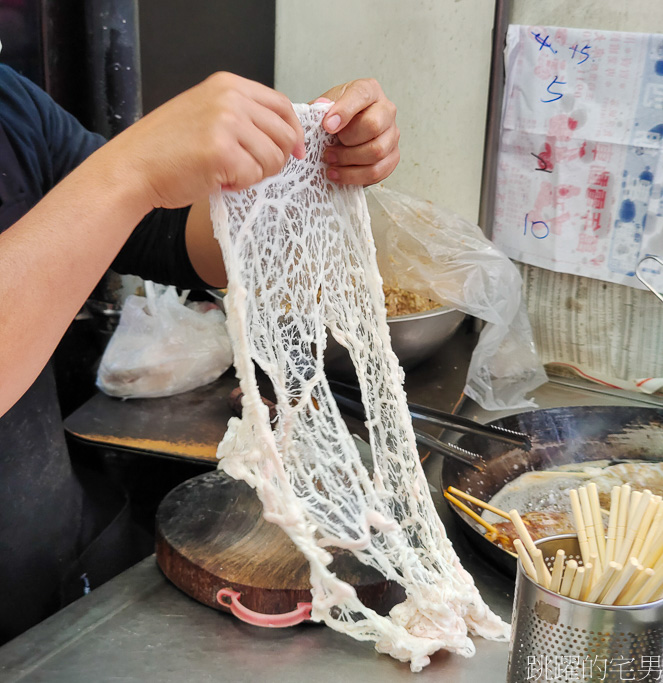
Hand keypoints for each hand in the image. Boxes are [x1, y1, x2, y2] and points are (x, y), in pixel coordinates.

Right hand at [105, 72, 305, 210]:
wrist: (134, 167)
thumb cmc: (168, 149)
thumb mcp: (207, 114)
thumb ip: (242, 116)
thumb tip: (284, 136)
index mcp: (228, 85)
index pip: (282, 105)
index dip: (294, 132)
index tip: (295, 152)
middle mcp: (231, 98)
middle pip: (284, 133)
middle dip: (276, 160)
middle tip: (252, 170)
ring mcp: (227, 123)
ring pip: (274, 158)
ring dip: (257, 174)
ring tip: (229, 174)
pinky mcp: (223, 152)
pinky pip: (255, 175)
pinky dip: (241, 185)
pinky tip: (219, 181)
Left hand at [314, 79, 399, 185]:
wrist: (340, 137)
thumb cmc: (334, 119)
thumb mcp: (324, 109)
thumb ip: (321, 108)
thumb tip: (322, 105)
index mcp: (369, 91)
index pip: (362, 95)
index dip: (344, 112)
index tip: (327, 126)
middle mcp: (386, 110)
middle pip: (373, 126)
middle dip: (347, 142)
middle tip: (328, 150)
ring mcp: (392, 134)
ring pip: (376, 152)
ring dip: (349, 162)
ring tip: (331, 162)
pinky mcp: (392, 156)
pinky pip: (378, 171)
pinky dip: (355, 176)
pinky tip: (339, 174)